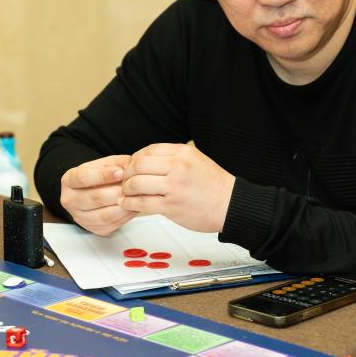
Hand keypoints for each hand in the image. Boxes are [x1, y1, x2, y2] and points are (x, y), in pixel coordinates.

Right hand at [60, 154, 137, 235]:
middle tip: (132, 187)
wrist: (96, 190)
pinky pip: (110, 225)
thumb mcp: (107, 163)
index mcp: (69, 180)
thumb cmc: (102, 174)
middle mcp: (70, 199)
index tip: (120, 172)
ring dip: (122, 206)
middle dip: (117, 192)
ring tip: (134, 197)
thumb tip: (128, 170)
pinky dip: (124, 216)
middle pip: (94, 198)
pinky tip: (132, 207)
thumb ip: (117, 163)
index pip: (84, 178)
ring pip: (103, 215)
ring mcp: (79, 216)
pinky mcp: (92, 228)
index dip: (103, 176)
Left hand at [118, 143, 234, 231]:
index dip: (135, 158)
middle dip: (127, 174)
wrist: (230, 204)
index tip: (132, 166)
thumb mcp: (195, 160)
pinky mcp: (171, 206)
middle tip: (125, 181)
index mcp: (183, 153)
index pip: (148, 150)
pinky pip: (142, 203)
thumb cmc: (213, 184)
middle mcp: (178, 167)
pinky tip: (129, 204)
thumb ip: (173, 158)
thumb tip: (147, 159)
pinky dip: (130, 204)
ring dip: (127, 190)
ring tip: (127, 194)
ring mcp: (174, 186)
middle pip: (138, 165)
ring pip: (136, 184)